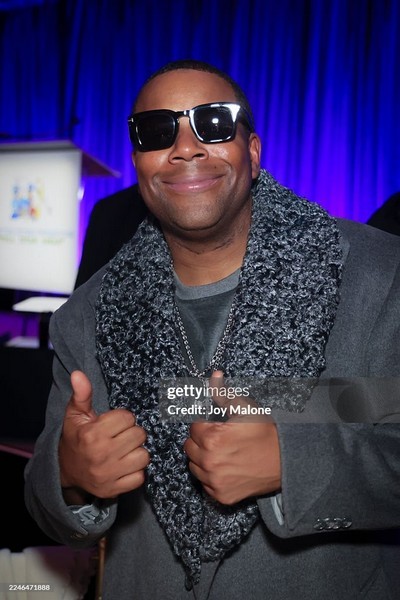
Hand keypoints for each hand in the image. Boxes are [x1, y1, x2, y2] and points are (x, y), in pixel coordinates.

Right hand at [59, 370, 149, 500]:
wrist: (65, 470)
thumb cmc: (75, 438)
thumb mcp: (75, 414)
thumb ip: (82, 394)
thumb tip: (78, 373)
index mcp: (93, 434)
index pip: (127, 418)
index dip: (123, 418)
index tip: (114, 422)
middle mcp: (102, 455)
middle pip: (139, 435)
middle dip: (132, 433)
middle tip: (120, 436)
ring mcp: (108, 474)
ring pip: (144, 456)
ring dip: (137, 452)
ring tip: (124, 450)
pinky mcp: (114, 489)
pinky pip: (140, 477)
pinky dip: (136, 472)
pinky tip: (125, 465)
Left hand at [183, 371, 280, 504]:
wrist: (284, 462)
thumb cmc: (265, 434)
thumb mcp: (245, 409)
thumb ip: (224, 393)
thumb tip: (214, 375)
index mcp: (212, 438)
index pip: (193, 427)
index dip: (204, 424)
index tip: (216, 426)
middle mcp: (209, 462)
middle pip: (189, 447)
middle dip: (200, 440)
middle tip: (218, 439)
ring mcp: (214, 481)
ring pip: (194, 466)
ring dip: (202, 458)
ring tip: (221, 453)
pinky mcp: (221, 496)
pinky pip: (205, 484)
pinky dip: (211, 477)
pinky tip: (225, 468)